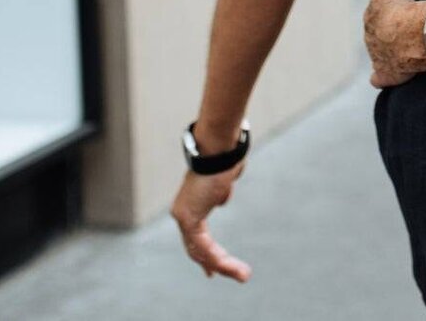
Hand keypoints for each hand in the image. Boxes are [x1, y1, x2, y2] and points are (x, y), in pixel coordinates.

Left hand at [170, 161, 250, 282]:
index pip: (196, 237)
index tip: (212, 269)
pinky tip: (230, 268)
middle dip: (214, 264)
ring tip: (243, 275)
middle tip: (230, 275)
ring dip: (223, 266)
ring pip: (201, 251)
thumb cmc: (224, 157)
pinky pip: (203, 247)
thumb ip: (221, 191)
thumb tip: (222, 198)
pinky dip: (219, 260)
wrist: (219, 148)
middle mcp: (182, 212)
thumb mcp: (224, 180)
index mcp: (191, 204)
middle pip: (197, 248)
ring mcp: (183, 216)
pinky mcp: (188, 219)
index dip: (205, 254)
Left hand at [364, 0, 425, 87]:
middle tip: (406, 32)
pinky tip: (382, 78)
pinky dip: (380, 79)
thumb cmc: (404, 9)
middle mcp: (370, 39)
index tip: (399, 17)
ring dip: (389, 54)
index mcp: (369, 19)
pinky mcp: (389, 74)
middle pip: (377, 38)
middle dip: (388, 36)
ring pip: (379, 56)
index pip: (373, 18)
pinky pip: (380, 79)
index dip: (387, 18)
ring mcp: (378, 58)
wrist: (418, 32)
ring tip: (405, 51)